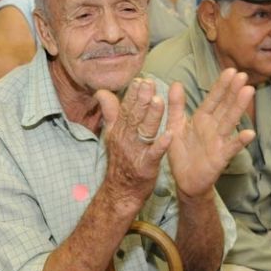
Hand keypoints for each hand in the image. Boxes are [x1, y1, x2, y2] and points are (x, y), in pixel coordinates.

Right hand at [96, 78, 172, 211]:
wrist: (121, 191)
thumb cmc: (121, 160)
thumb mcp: (112, 135)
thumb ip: (110, 112)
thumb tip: (101, 92)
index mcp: (119, 130)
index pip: (125, 108)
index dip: (132, 94)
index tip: (140, 79)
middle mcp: (126, 139)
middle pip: (134, 117)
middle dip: (141, 99)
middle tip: (149, 83)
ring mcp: (136, 153)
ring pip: (144, 132)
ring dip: (151, 117)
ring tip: (159, 101)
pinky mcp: (146, 167)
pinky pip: (154, 154)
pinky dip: (161, 145)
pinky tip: (169, 135)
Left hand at [166, 68, 255, 198]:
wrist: (184, 180)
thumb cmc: (181, 153)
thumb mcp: (174, 126)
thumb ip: (176, 105)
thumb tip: (176, 82)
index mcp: (202, 118)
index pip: (213, 99)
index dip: (221, 85)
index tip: (230, 70)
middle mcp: (213, 127)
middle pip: (225, 106)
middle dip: (233, 91)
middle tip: (243, 75)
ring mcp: (218, 141)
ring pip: (230, 121)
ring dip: (238, 107)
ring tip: (248, 92)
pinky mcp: (220, 158)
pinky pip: (231, 148)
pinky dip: (239, 141)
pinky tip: (250, 133)